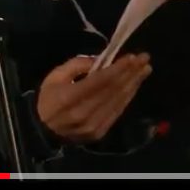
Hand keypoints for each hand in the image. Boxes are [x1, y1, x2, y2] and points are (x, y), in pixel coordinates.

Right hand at [36, 53, 151, 143]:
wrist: (43, 129)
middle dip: (131, 73)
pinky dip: (127, 97)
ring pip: (118, 101)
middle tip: (145, 59)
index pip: (100, 81)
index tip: (133, 57)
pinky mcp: (99, 132)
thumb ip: (76, 65)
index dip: (118, 68)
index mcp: (69, 97)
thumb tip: (101, 60)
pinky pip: (117, 112)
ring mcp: (92, 125)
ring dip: (134, 84)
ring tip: (145, 70)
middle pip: (113, 91)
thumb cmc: (49, 97)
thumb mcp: (55, 75)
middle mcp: (83, 113)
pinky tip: (134, 86)